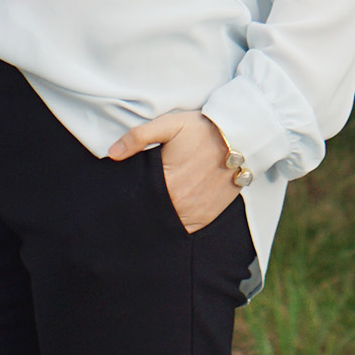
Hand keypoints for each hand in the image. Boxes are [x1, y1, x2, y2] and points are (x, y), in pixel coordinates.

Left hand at [108, 110, 241, 232]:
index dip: (129, 199)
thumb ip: (138, 137)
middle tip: (136, 204)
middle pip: (151, 214)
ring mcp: (195, 212)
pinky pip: (186, 229)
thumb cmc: (203, 129)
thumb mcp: (168, 124)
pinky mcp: (208, 217)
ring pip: (167, 224)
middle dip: (142, 209)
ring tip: (152, 210)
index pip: (138, 199)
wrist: (242, 138)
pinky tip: (170, 215)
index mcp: (166, 183)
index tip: (122, 198)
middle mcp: (180, 203)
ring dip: (158, 219)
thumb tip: (112, 153)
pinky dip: (176, 225)